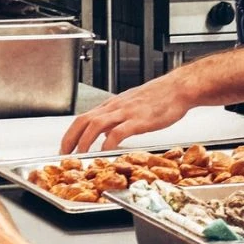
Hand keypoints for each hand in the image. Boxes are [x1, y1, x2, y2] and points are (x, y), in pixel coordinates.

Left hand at [59, 76, 194, 153]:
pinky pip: (118, 132)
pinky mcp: (139, 120)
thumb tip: (105, 134)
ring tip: (80, 156)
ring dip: (84, 142)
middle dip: (70, 139)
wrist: (179, 88)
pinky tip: (106, 151)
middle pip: (83, 121)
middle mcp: (115, 107)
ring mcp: (126, 112)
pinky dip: (108, 143)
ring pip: (95, 125)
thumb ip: (117, 118)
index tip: (65, 148)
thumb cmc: (161, 96)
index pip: (83, 118)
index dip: (70, 133)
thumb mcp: (133, 105)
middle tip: (64, 155)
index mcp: (112, 105)